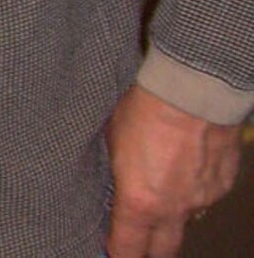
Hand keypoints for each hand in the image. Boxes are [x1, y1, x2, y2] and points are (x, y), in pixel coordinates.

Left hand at [105, 84, 241, 257]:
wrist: (192, 93)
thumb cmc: (146, 111)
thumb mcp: (112, 141)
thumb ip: (117, 175)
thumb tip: (116, 188)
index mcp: (139, 202)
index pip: (127, 248)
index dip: (117, 254)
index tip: (112, 252)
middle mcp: (174, 210)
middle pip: (163, 251)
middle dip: (149, 252)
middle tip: (138, 244)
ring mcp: (202, 201)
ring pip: (185, 221)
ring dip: (171, 214)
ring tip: (160, 187)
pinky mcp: (222, 187)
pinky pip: (205, 199)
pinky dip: (192, 190)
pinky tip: (182, 166)